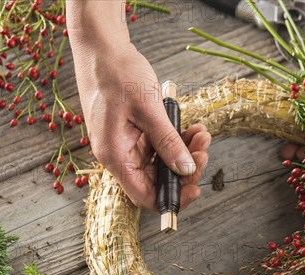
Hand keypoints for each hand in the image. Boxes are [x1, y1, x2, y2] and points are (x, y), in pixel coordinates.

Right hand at [67, 1, 209, 209]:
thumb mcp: (148, 109)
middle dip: (185, 168)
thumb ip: (168, 142)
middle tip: (203, 151)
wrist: (101, 46)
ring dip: (184, 151)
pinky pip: (158, 145)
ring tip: (200, 134)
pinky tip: (191, 128)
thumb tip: (185, 170)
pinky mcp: (132, 132)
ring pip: (161, 162)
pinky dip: (176, 138)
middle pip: (156, 180)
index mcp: (115, 155)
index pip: (145, 196)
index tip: (196, 187)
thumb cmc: (116, 72)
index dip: (172, 198)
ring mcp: (125, 143)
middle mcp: (118, 154)